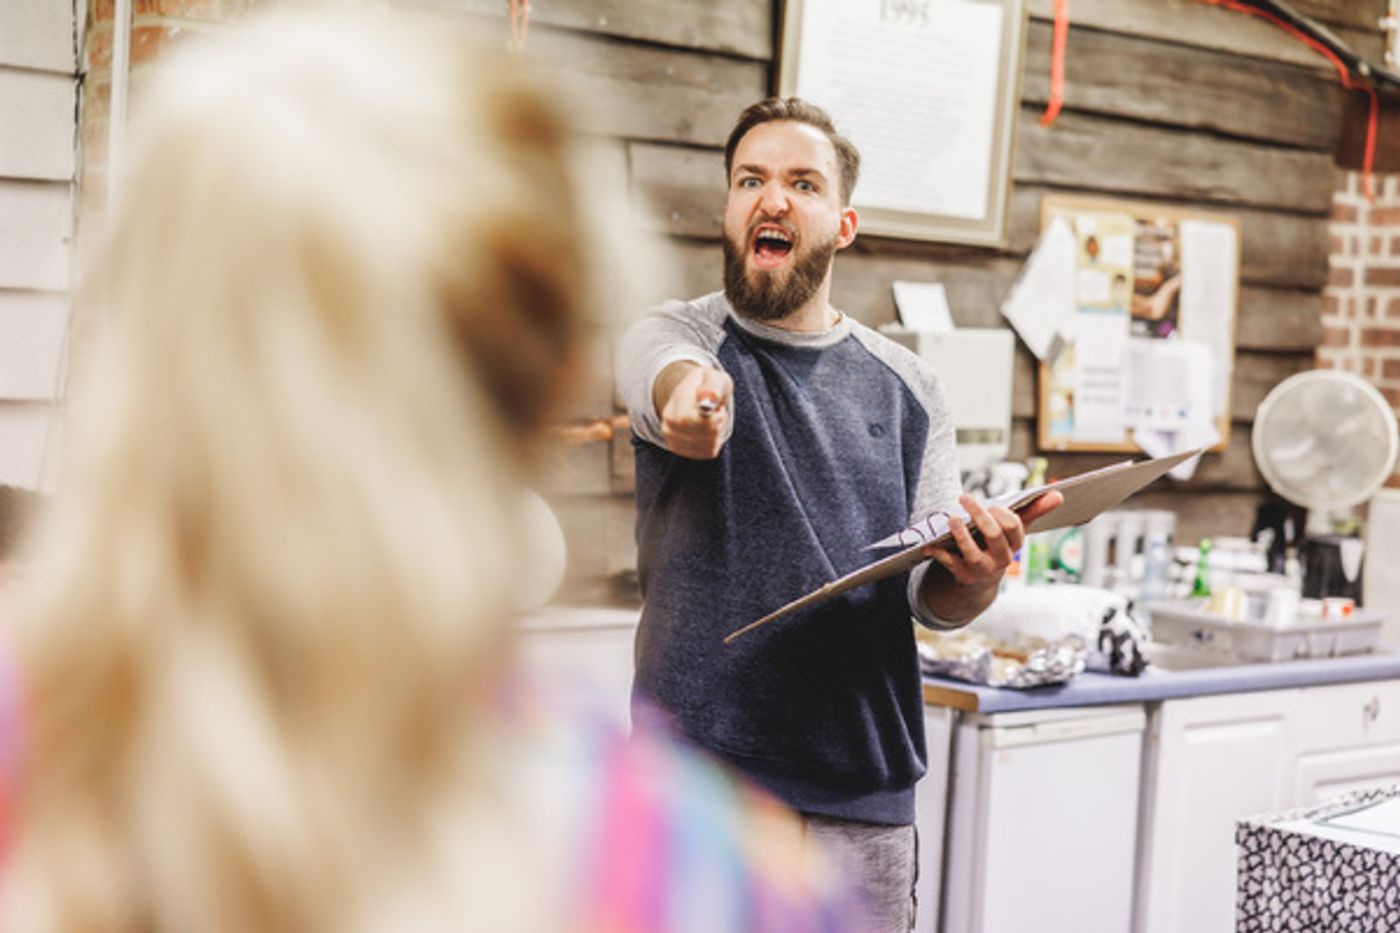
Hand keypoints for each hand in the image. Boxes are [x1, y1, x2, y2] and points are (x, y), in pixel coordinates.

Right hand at [659, 364, 732, 459]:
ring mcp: (674, 442)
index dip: (716, 416)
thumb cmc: (706, 386)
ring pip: (710, 442)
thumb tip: (708, 398)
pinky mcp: (684, 452)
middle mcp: (669, 427)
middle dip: (719, 421)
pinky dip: (716, 440)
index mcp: (672, 408)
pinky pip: (710, 450)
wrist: (694, 397)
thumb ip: (712, 386)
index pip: (700, 421)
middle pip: (707, 432)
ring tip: (712, 417)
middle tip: (716, 411)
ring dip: (718, 430)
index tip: (716, 407)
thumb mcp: (712, 378)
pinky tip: (709, 429)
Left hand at [922, 491, 1063, 586]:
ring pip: (973, 553)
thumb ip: (1033, 512)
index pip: (1014, 526)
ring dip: (961, 534)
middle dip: (980, 515)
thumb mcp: (1014, 532)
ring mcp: (981, 569)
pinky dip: (938, 552)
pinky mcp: (962, 575)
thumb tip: (1059, 494)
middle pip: (994, 535)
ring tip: (952, 518)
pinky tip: (928, 544)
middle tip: (965, 497)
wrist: (979, 583)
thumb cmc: (997, 546)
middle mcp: (1001, 559)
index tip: (990, 503)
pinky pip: (949, 563)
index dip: (1002, 513)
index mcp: (1014, 545)